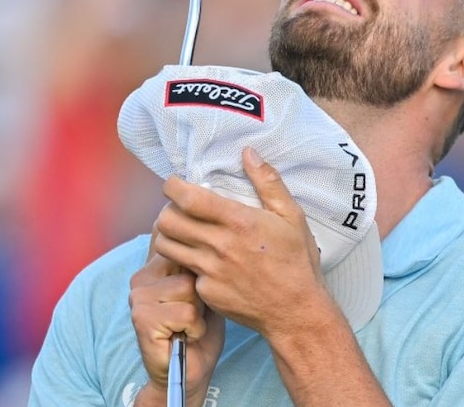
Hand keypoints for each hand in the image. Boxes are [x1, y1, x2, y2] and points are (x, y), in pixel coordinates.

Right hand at [129, 242, 225, 405]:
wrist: (189, 373)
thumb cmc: (199, 331)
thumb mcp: (204, 289)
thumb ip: (198, 265)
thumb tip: (204, 237)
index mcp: (154, 267)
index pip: (182, 246)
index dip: (200, 271)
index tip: (197, 295)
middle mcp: (141, 278)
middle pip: (189, 265)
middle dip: (201, 293)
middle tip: (193, 314)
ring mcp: (138, 297)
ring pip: (189, 288)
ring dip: (199, 312)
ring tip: (190, 325)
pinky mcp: (142, 319)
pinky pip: (186, 312)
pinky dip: (195, 328)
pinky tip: (186, 336)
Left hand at [153, 147, 328, 336]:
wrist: (296, 312)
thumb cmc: (297, 262)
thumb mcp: (292, 216)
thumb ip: (268, 182)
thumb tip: (248, 153)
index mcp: (239, 222)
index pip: (188, 198)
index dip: (172, 187)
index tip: (174, 183)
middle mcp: (219, 246)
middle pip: (167, 221)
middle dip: (167, 209)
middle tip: (178, 209)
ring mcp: (210, 272)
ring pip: (166, 246)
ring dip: (169, 235)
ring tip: (182, 232)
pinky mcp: (206, 292)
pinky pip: (183, 271)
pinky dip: (186, 263)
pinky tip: (201, 260)